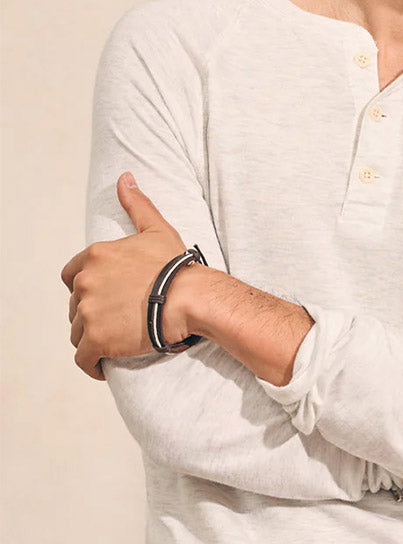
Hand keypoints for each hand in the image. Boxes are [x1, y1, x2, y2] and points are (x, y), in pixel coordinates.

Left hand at [60, 173, 186, 379]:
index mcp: (94, 257)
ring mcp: (88, 312)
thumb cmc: (177, 266)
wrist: (189, 298)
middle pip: (76, 306)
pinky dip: (91, 365)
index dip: (87, 289)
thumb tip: (125, 178)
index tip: (107, 298)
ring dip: (92, 339)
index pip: (72, 277)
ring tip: (115, 343)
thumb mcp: (156, 229)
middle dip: (92, 314)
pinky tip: (102, 366)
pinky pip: (83, 358)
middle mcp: (85, 283)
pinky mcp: (96, 340)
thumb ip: (136, 204)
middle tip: (119, 321)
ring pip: (78, 332)